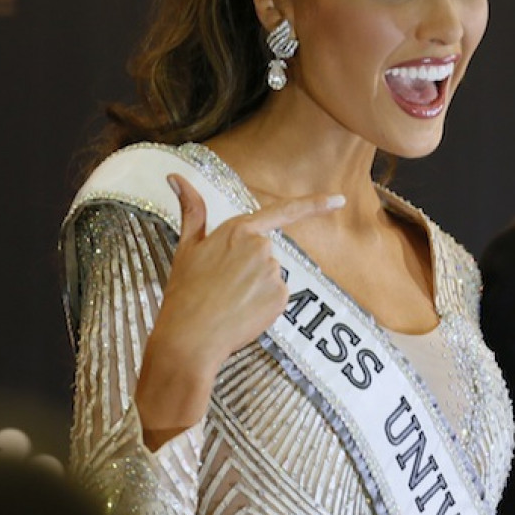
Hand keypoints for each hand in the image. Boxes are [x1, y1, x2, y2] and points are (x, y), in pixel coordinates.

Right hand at [135, 173, 344, 448]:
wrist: (189, 338)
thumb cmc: (185, 292)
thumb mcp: (187, 248)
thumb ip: (191, 210)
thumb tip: (175, 176)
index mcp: (238, 230)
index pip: (284, 212)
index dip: (314, 205)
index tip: (339, 200)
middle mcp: (262, 247)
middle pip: (266, 255)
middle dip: (249, 270)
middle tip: (221, 288)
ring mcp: (274, 272)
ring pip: (271, 278)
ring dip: (254, 289)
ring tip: (228, 302)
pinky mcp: (282, 297)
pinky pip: (277, 298)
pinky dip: (263, 307)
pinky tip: (242, 313)